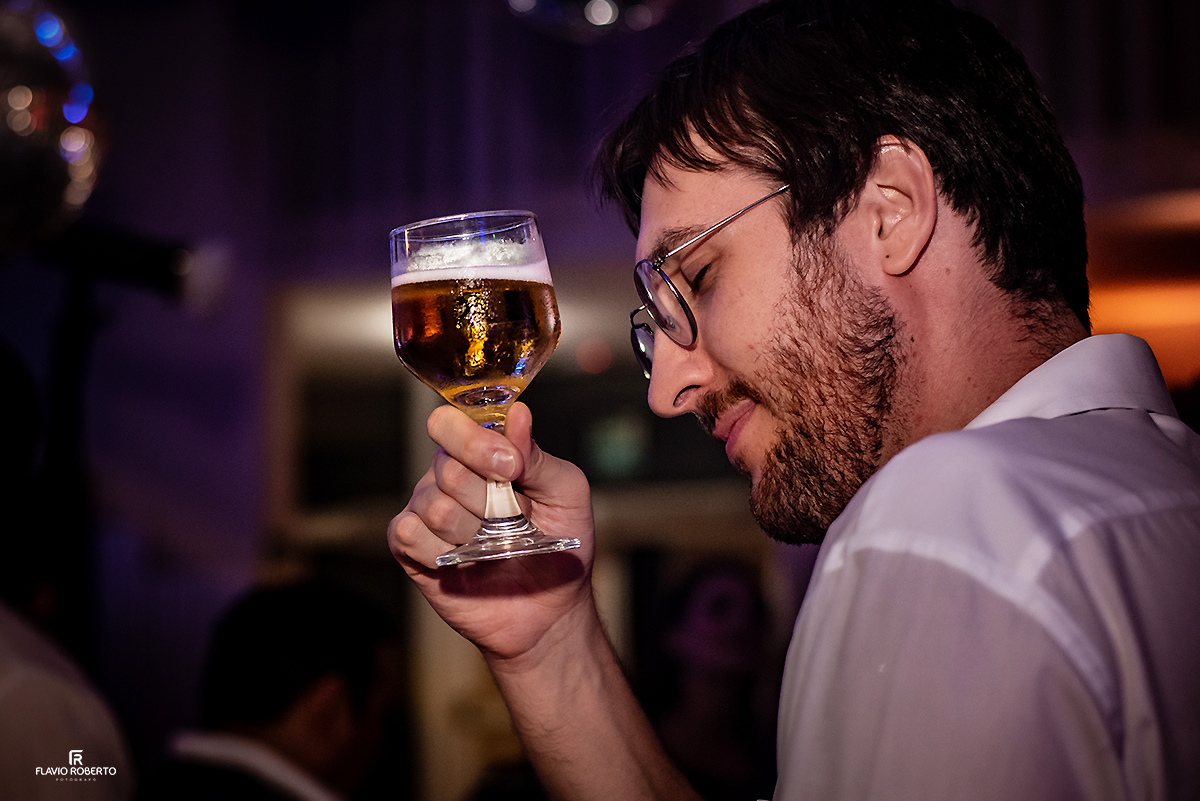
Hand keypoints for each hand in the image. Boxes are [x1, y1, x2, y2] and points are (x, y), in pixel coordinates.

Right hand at [388, 402, 597, 662]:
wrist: (548, 609)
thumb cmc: (561, 543)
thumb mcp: (566, 493)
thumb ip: (537, 456)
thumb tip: (517, 413)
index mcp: (482, 451)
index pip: (451, 422)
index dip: (476, 442)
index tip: (510, 467)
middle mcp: (448, 473)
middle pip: (447, 466)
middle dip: (488, 499)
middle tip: (513, 521)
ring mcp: (425, 508)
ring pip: (433, 505)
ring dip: (473, 532)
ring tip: (493, 547)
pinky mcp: (409, 546)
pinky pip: (409, 534)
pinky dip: (443, 552)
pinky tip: (465, 562)